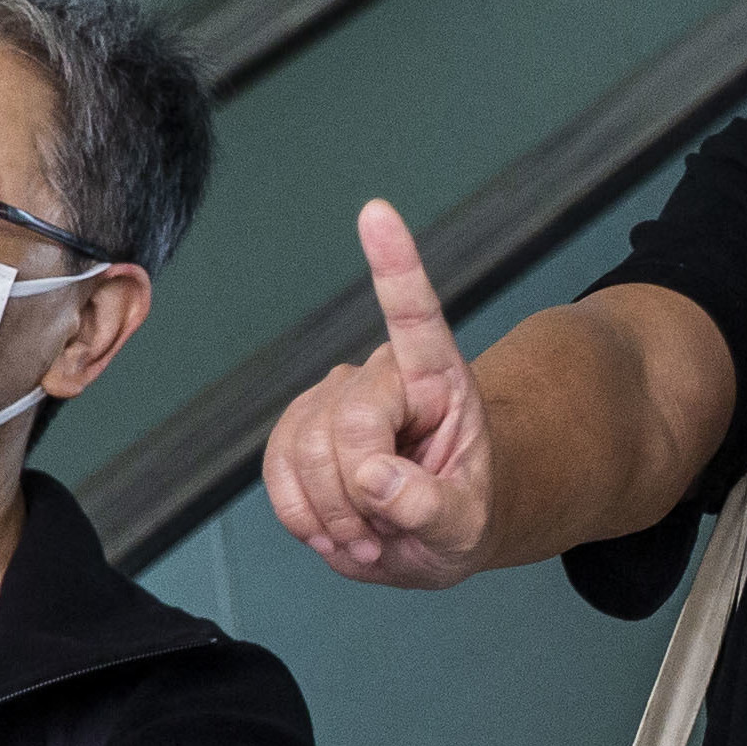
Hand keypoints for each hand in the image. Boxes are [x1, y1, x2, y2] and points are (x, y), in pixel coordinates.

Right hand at [264, 202, 497, 587]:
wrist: (434, 533)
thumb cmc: (466, 513)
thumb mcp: (470, 525)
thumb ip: (433, 507)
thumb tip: (373, 476)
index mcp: (440, 379)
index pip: (416, 314)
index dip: (395, 264)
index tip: (377, 212)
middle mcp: (384, 374)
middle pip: (349, 423)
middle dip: (359, 496)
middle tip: (387, 533)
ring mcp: (335, 398)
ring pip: (303, 450)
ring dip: (330, 514)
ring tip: (369, 532)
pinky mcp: (298, 429)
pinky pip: (276, 471)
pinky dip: (301, 516)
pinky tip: (334, 529)